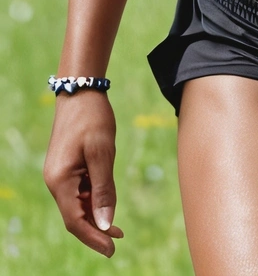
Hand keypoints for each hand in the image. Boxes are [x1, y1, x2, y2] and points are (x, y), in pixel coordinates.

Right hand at [43, 92, 124, 256]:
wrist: (81, 91)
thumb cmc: (92, 118)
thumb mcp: (102, 152)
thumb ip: (104, 188)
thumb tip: (105, 222)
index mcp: (60, 180)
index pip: (75, 220)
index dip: (93, 237)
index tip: (111, 249)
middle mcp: (55, 181)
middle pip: (75, 216)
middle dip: (96, 230)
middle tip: (119, 240)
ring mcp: (60, 174)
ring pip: (78, 204)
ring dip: (96, 215)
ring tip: (118, 228)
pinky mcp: (67, 167)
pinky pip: (79, 191)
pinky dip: (93, 200)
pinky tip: (108, 202)